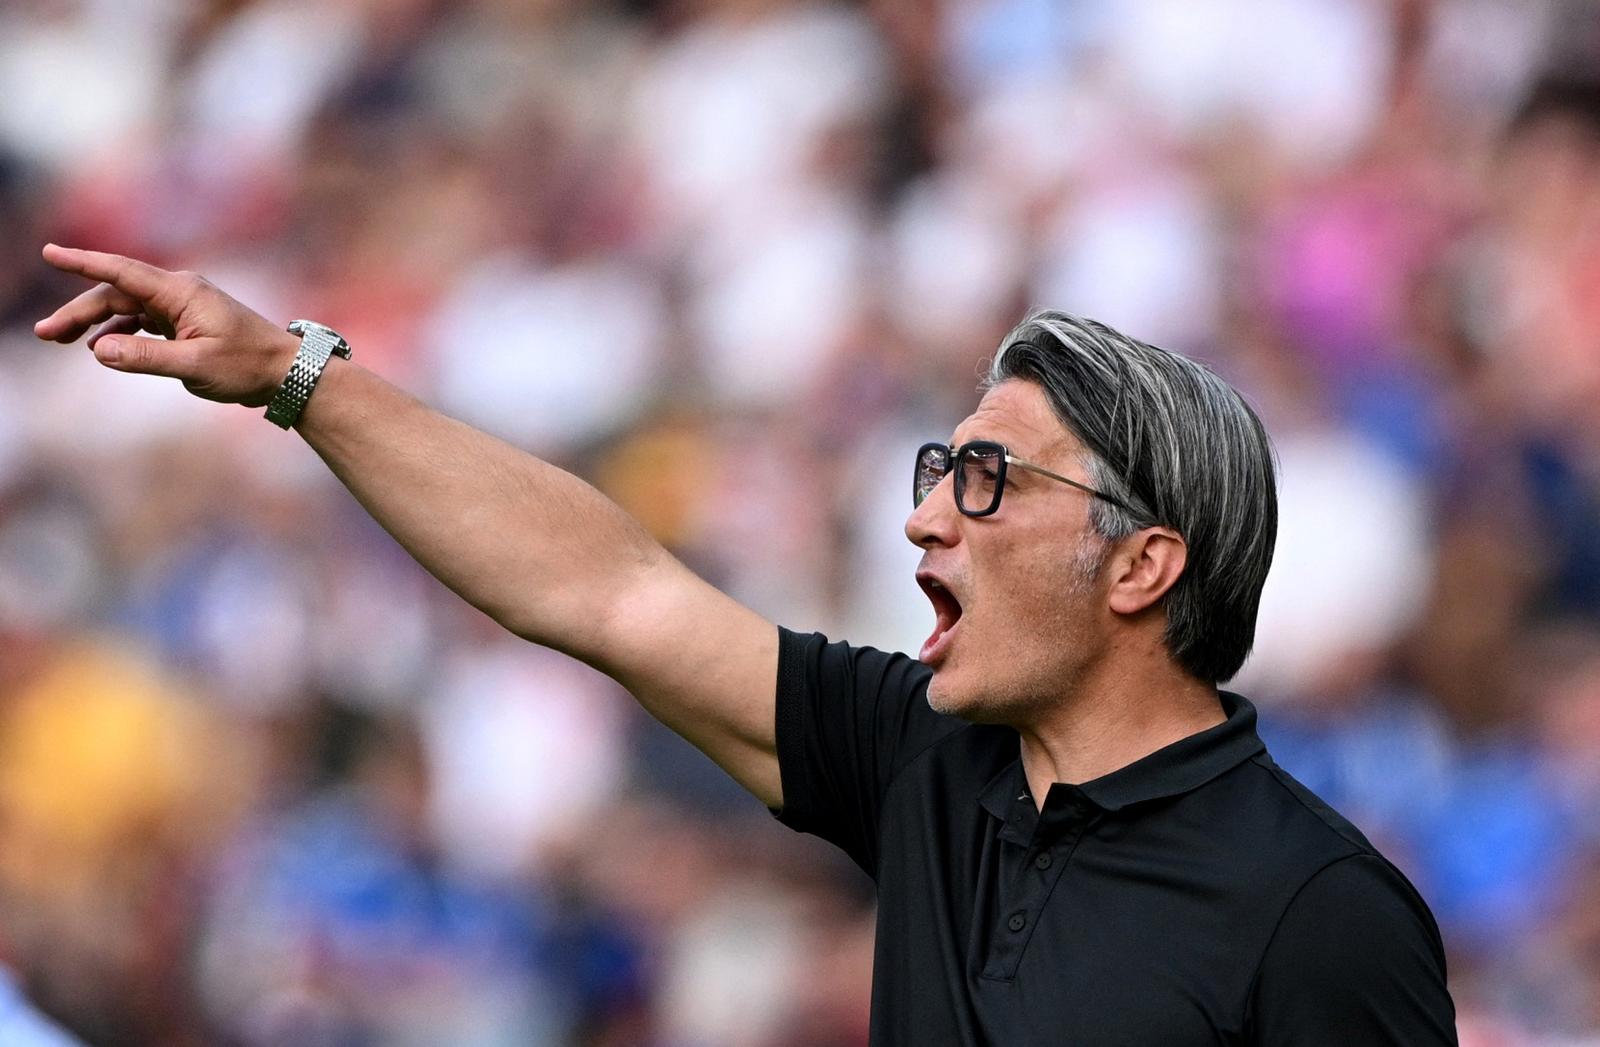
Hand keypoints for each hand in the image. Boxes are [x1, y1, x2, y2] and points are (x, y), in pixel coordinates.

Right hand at [33, 244, 301, 406]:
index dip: (83, 262)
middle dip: (78, 311)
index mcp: (181, 292)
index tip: (50, 253)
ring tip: (60, 340)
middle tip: (44, 333)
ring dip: (94, 322)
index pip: (122, 272)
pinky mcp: (187, 322)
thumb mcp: (196, 367)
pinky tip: (100, 347)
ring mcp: (182, 307)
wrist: (287, 371)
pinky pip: (142, 321)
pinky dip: (119, 331)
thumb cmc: (248, 366)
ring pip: (126, 308)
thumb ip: (146, 358)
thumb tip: (97, 350)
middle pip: (116, 294)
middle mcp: (179, 293)